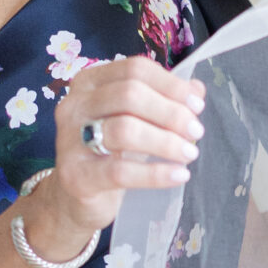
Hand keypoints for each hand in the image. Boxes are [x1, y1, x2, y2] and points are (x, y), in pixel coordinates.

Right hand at [27, 56, 205, 255]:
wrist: (76, 198)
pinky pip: (120, 171)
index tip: (197, 106)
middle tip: (196, 132)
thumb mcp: (137, 121)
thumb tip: (197, 89)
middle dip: (171, 113)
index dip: (171, 85)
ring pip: (124, 130)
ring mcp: (70, 140)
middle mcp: (74, 105)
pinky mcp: (75, 175)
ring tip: (189, 153)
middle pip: (130, 94)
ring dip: (166, 141)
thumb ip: (164, 101)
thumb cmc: (110, 153)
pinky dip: (156, 173)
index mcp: (89, 82)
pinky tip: (179, 175)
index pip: (135, 69)